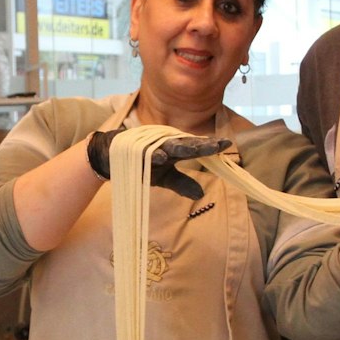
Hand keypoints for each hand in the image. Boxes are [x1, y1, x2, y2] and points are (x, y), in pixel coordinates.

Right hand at [85, 127, 230, 200]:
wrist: (111, 157)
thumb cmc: (142, 165)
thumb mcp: (164, 178)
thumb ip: (182, 184)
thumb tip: (202, 195)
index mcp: (175, 150)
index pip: (196, 148)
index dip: (211, 147)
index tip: (227, 145)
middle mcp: (165, 145)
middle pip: (187, 144)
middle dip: (202, 144)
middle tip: (218, 145)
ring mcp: (151, 146)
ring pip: (169, 145)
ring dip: (182, 147)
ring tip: (196, 148)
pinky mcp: (136, 149)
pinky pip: (147, 152)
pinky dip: (154, 154)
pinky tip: (162, 157)